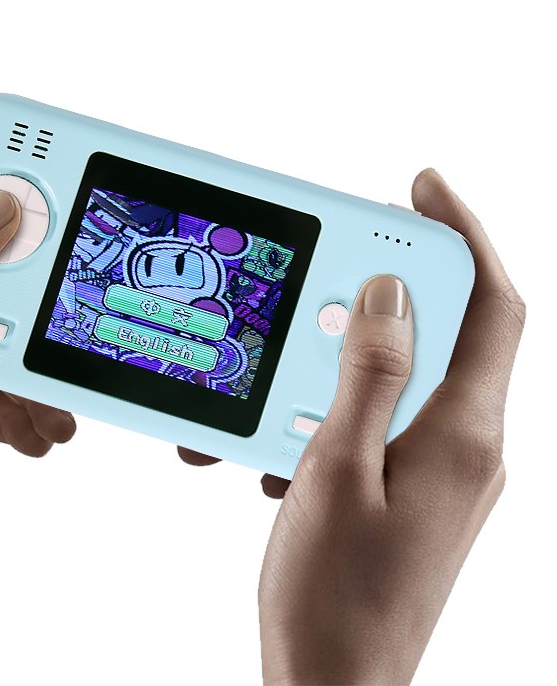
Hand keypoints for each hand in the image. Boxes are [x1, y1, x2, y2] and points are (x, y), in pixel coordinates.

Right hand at [257, 170, 523, 683]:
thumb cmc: (334, 596)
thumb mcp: (336, 471)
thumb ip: (367, 377)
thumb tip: (387, 293)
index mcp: (462, 436)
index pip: (491, 306)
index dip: (464, 234)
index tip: (424, 185)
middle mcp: (468, 447)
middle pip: (452, 333)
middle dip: (396, 283)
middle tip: (336, 258)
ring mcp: (444, 470)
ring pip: (410, 375)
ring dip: (353, 352)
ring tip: (294, 360)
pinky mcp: (416, 488)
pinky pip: (387, 417)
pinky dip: (341, 401)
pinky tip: (291, 429)